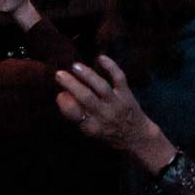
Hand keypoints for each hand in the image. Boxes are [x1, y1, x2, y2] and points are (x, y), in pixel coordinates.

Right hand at [55, 55, 177, 175]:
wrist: (136, 136)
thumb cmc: (107, 132)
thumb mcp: (89, 131)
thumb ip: (76, 115)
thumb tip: (62, 94)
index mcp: (91, 127)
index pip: (75, 114)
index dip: (64, 103)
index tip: (59, 93)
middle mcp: (104, 115)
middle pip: (86, 97)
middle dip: (72, 84)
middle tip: (59, 74)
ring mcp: (117, 103)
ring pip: (101, 86)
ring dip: (88, 75)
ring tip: (75, 66)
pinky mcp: (127, 94)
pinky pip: (119, 78)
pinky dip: (111, 67)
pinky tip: (100, 57)